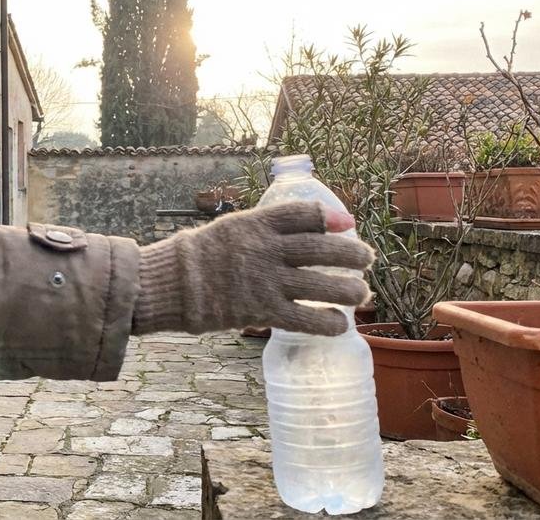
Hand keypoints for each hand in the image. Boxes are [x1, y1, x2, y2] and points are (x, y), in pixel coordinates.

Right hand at [132, 201, 373, 336]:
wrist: (172, 284)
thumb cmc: (202, 255)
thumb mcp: (234, 227)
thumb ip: (268, 226)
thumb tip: (306, 227)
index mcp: (257, 224)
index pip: (304, 214)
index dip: (331, 218)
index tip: (348, 224)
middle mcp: (266, 250)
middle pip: (322, 249)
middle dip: (352, 255)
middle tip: (367, 259)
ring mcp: (265, 281)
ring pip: (321, 285)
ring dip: (349, 290)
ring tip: (363, 294)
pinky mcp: (262, 310)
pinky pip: (305, 318)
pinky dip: (328, 322)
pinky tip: (340, 323)